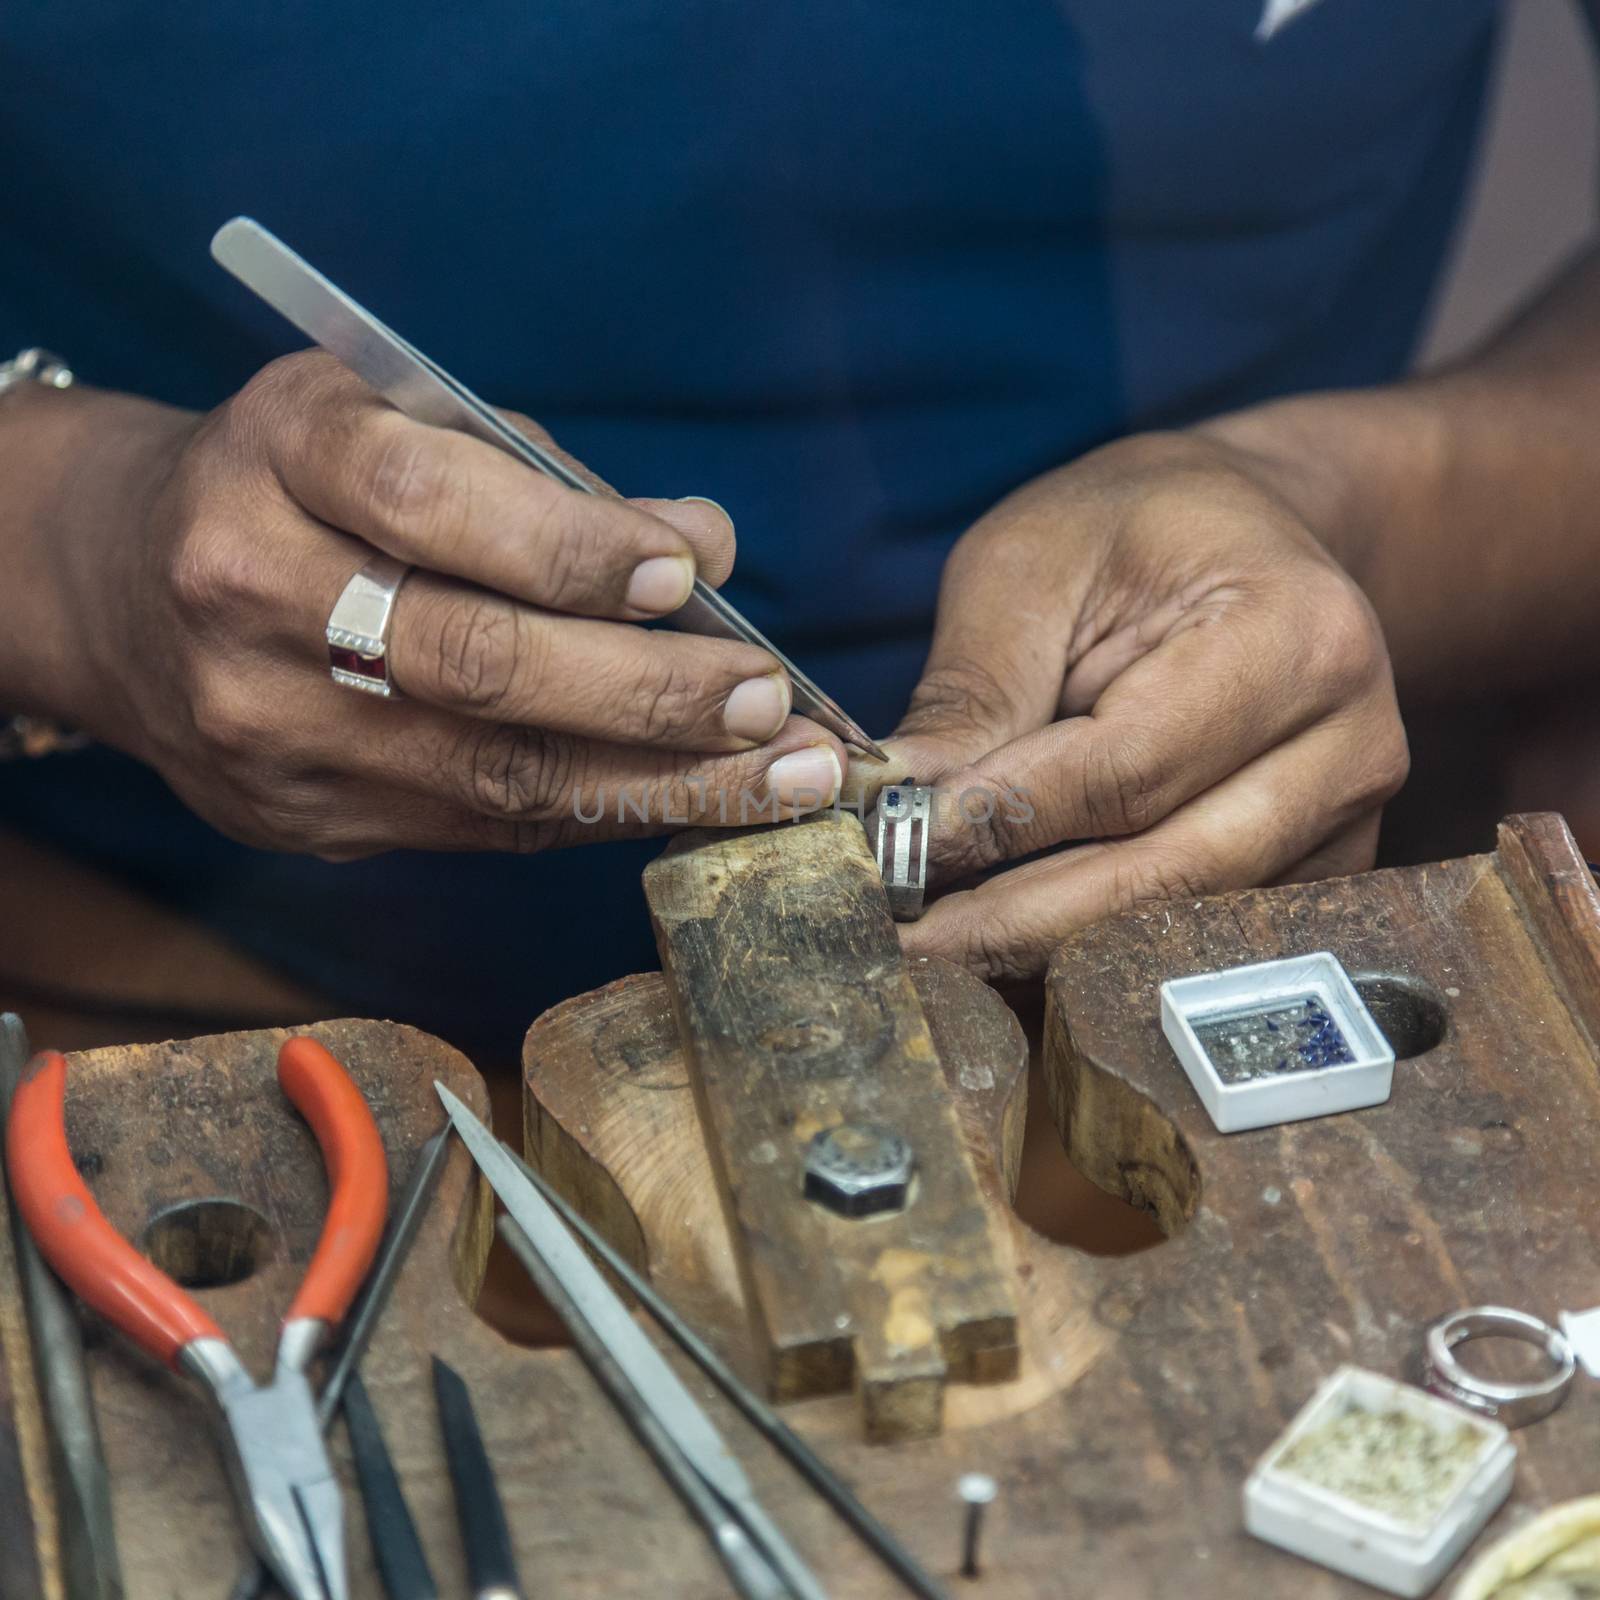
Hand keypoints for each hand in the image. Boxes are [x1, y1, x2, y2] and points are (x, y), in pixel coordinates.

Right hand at [40, 353, 843, 855]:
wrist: (121, 587)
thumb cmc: (297, 483)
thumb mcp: (392, 421)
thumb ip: (543, 478)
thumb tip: (704, 545)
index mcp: (274, 462)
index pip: (426, 503)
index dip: (566, 545)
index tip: (686, 571)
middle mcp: (251, 600)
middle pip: (474, 662)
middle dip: (648, 693)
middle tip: (770, 703)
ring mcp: (268, 729)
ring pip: (494, 776)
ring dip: (660, 783)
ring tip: (777, 780)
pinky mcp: (300, 819)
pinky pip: (481, 828)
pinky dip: (600, 812)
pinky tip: (692, 801)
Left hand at [874, 432, 1407, 979]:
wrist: (1249, 528)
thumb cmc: (1134, 527)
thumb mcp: (1028, 567)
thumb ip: (971, 692)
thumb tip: (888, 806)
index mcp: (1294, 637)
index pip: (1128, 770)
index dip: (1004, 822)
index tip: (899, 852)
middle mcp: (1350, 744)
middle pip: (1166, 875)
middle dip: (1017, 922)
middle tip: (906, 945)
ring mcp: (1348, 820)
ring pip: (1181, 921)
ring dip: (1049, 949)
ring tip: (941, 950)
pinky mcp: (1323, 870)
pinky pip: (1200, 932)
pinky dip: (1099, 945)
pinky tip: (1011, 940)